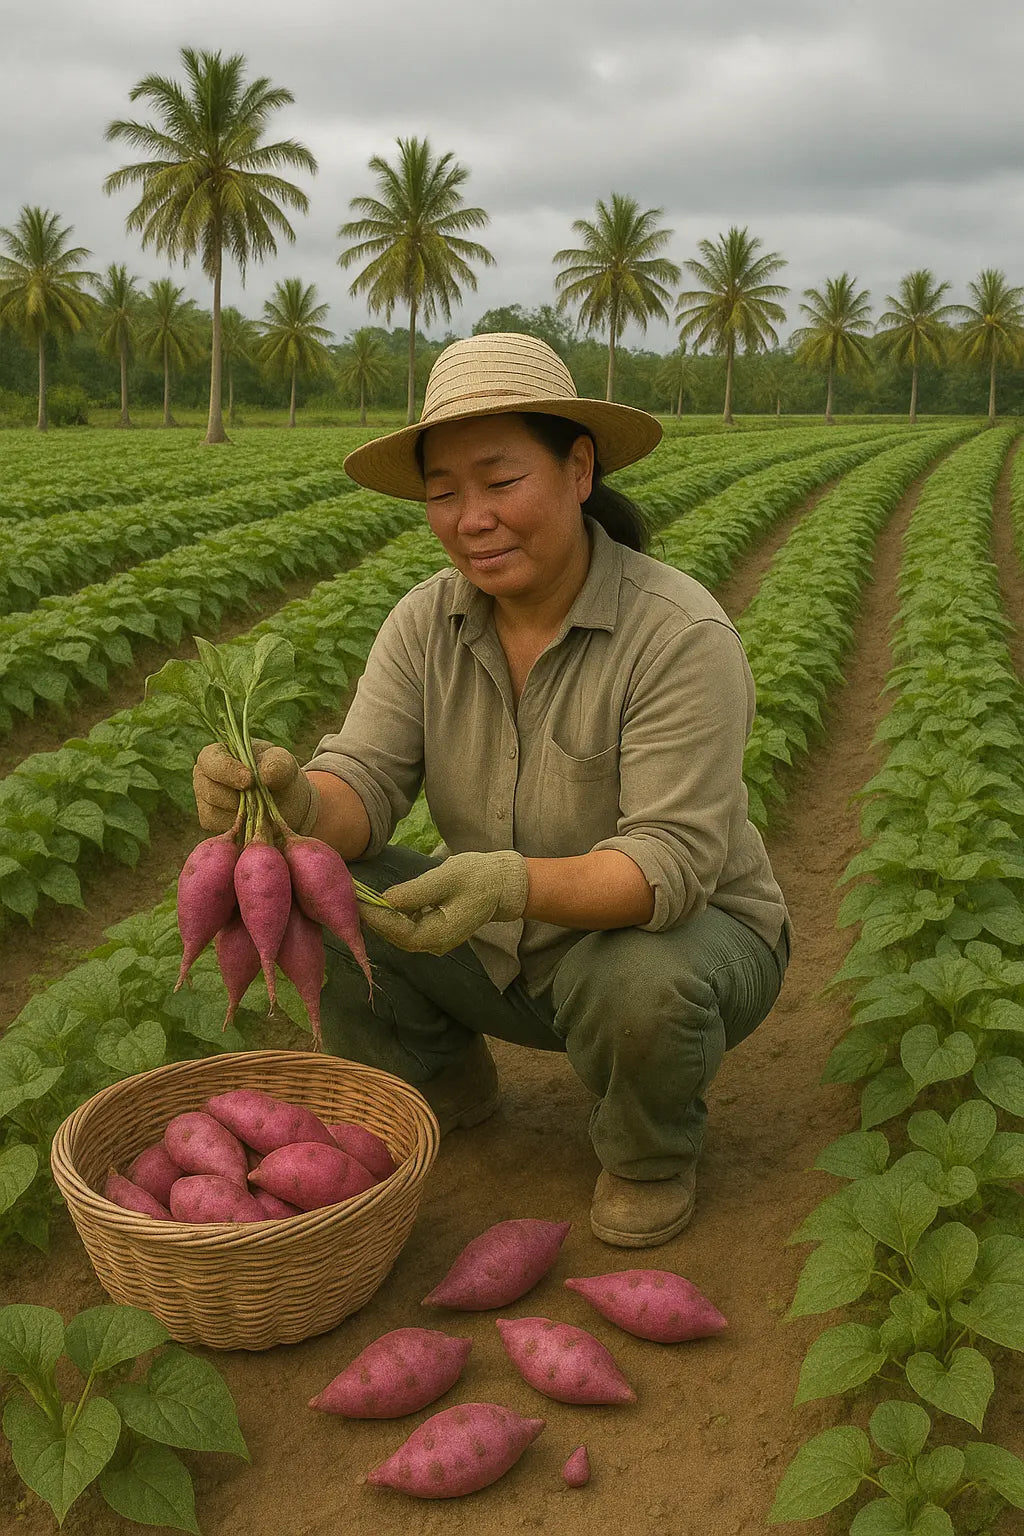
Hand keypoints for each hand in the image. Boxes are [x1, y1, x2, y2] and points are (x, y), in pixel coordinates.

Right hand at [192, 739, 319, 834]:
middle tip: (260, 798)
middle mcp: (205, 775)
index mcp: (217, 753)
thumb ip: (278, 764)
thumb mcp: (284, 764)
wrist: (285, 802)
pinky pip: (218, 827)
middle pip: (209, 789)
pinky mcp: (210, 820)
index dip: (228, 771)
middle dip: (236, 797)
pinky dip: (238, 825)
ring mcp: (204, 799)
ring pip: (212, 811)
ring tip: (259, 806)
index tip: (250, 781)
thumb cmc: (280, 775)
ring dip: (240, 812)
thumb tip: (265, 774)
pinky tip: (252, 818)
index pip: (211, 760)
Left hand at [359, 850, 528, 954]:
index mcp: (441, 934)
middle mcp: (436, 944)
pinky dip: (393, 916)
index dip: (377, 918)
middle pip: (397, 937)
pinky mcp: (435, 931)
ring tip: (363, 900)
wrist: (502, 884)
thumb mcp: (446, 878)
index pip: (400, 932)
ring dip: (382, 918)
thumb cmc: (478, 877)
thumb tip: (386, 900)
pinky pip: (408, 927)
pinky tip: (383, 902)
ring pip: (401, 934)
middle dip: (375, 919)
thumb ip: (415, 892)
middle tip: (353, 899)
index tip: (357, 901)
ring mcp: (436, 940)